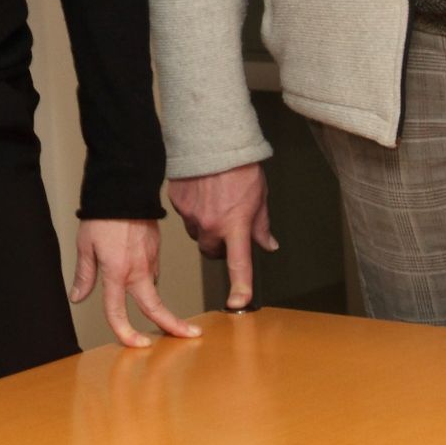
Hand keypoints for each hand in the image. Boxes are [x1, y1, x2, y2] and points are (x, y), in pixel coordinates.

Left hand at [69, 218, 200, 347]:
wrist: (125, 190)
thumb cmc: (103, 216)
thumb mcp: (85, 246)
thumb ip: (84, 275)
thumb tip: (77, 297)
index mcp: (117, 272)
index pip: (117, 311)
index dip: (125, 332)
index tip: (137, 345)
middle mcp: (138, 270)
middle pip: (156, 306)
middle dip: (174, 325)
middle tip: (189, 336)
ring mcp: (151, 260)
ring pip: (154, 288)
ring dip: (154, 300)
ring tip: (156, 307)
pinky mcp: (157, 251)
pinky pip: (153, 272)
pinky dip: (149, 279)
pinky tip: (139, 273)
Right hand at [167, 164, 278, 310]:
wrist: (213, 141)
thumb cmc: (239, 166)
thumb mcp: (260, 197)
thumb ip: (262, 225)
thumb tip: (268, 244)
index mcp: (236, 225)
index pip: (239, 264)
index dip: (240, 287)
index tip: (238, 303)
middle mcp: (211, 225)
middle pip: (211, 251)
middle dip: (219, 245)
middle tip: (228, 228)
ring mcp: (191, 215)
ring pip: (197, 234)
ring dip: (205, 228)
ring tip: (214, 204)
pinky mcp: (177, 203)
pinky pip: (185, 216)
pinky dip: (193, 210)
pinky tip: (201, 194)